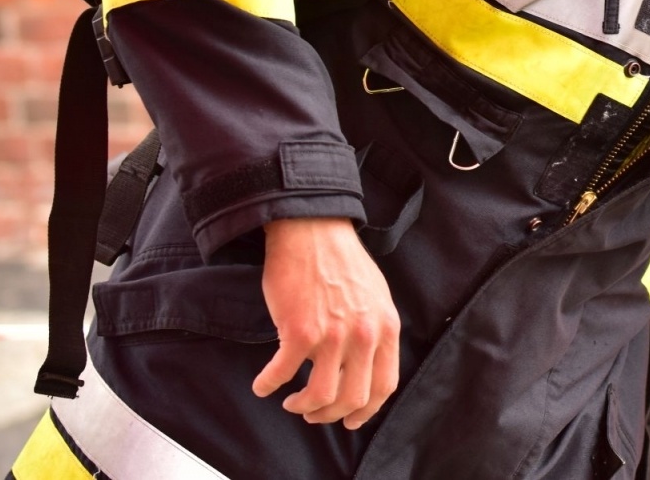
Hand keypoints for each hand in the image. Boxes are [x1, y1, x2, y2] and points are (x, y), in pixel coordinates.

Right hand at [252, 217, 400, 429]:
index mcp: (386, 327)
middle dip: (330, 414)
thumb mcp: (376, 297)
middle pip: (352, 399)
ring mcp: (331, 335)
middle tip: (313, 413)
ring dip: (303, 407)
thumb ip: (375, 332)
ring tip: (292, 402)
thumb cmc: (341, 261)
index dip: (366, 410)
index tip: (349, 419)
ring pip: (319, 396)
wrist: (313, 230)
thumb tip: (366, 367)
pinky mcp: (298, 331)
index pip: (384, 386)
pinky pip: (281, 374)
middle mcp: (363, 335)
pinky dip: (269, 385)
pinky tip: (263, 385)